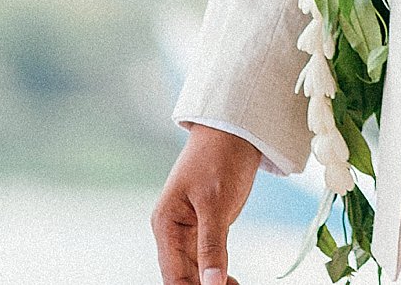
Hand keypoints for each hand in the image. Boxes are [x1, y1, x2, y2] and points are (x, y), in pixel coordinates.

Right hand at [151, 123, 259, 284]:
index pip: (173, 274)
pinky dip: (219, 270)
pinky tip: (233, 282)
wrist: (234, 131)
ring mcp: (188, 230)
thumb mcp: (216, 203)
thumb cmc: (220, 159)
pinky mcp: (205, 226)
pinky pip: (208, 257)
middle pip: (183, 275)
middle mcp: (172, 231)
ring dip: (212, 283)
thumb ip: (212, 245)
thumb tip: (212, 283)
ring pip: (196, 269)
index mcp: (166, 225)